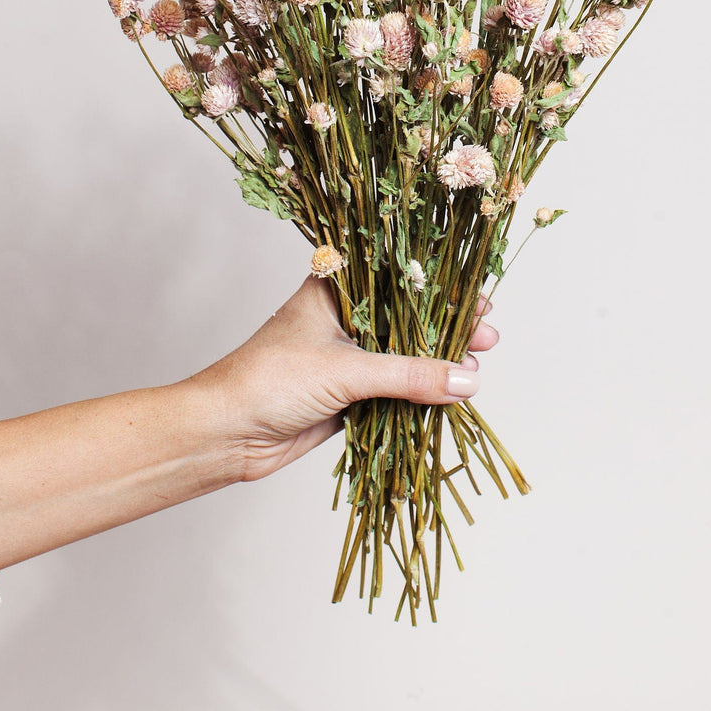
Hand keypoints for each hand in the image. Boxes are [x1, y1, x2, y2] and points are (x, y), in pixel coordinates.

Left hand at [0, 277, 498, 578]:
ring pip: (405, 355)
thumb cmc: (269, 380)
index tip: (479, 297)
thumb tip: (465, 379)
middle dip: (448, 326)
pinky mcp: (348, 395)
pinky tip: (451, 395)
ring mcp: (346, 357)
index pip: (399, 277)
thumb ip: (409, 375)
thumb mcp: (345, 371)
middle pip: (408, 317)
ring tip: (476, 364)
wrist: (224, 433)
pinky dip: (421, 393)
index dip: (441, 287)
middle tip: (486, 335)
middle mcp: (343, 318)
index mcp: (336, 289)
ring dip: (438, 362)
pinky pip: (395, 390)